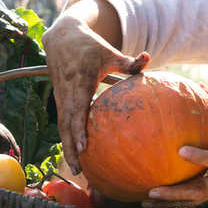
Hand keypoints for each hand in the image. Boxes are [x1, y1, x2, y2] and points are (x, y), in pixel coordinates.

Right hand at [42, 0, 148, 172]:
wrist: (62, 37)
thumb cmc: (90, 46)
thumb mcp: (109, 52)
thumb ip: (128, 61)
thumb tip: (148, 58)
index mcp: (79, 83)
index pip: (77, 111)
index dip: (78, 131)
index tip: (84, 148)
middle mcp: (67, 93)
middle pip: (66, 126)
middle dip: (70, 149)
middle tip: (80, 171)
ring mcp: (60, 97)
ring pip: (61, 126)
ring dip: (67, 148)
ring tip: (78, 169)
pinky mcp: (59, 99)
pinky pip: (62, 122)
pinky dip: (67, 138)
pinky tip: (77, 153)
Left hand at [144, 88, 207, 207]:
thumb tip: (201, 85)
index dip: (199, 156)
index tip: (180, 151)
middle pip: (200, 189)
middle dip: (176, 192)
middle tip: (153, 190)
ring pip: (194, 200)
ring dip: (170, 201)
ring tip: (146, 198)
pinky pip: (192, 203)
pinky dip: (173, 204)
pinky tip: (152, 202)